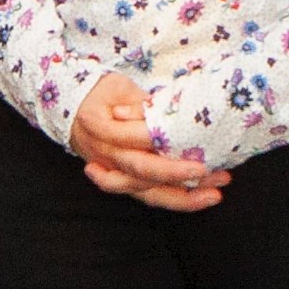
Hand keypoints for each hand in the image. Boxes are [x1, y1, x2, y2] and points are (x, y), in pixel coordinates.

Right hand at [69, 72, 224, 211]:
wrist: (74, 110)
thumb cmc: (100, 94)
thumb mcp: (118, 87)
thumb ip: (140, 103)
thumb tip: (167, 113)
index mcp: (102, 128)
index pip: (135, 144)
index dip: (164, 156)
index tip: (196, 159)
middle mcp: (106, 155)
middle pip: (142, 173)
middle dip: (179, 178)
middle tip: (213, 176)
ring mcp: (114, 171)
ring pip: (147, 193)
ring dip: (183, 198)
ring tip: (214, 194)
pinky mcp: (123, 180)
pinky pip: (147, 196)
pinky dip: (173, 201)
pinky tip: (197, 200)